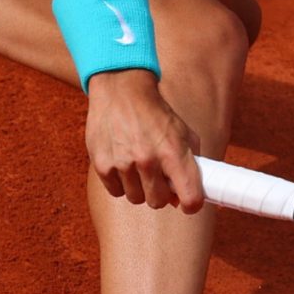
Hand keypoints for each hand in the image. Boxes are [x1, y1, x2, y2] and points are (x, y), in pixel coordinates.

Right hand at [84, 71, 207, 210]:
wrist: (121, 90)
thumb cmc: (156, 114)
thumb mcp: (183, 132)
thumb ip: (190, 164)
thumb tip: (182, 198)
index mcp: (174, 152)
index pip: (191, 198)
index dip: (191, 204)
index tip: (188, 201)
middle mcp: (148, 160)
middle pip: (158, 202)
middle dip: (160, 192)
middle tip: (157, 176)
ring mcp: (123, 163)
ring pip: (136, 198)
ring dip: (139, 187)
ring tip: (138, 165)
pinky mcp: (102, 164)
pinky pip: (116, 191)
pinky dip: (120, 182)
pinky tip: (122, 162)